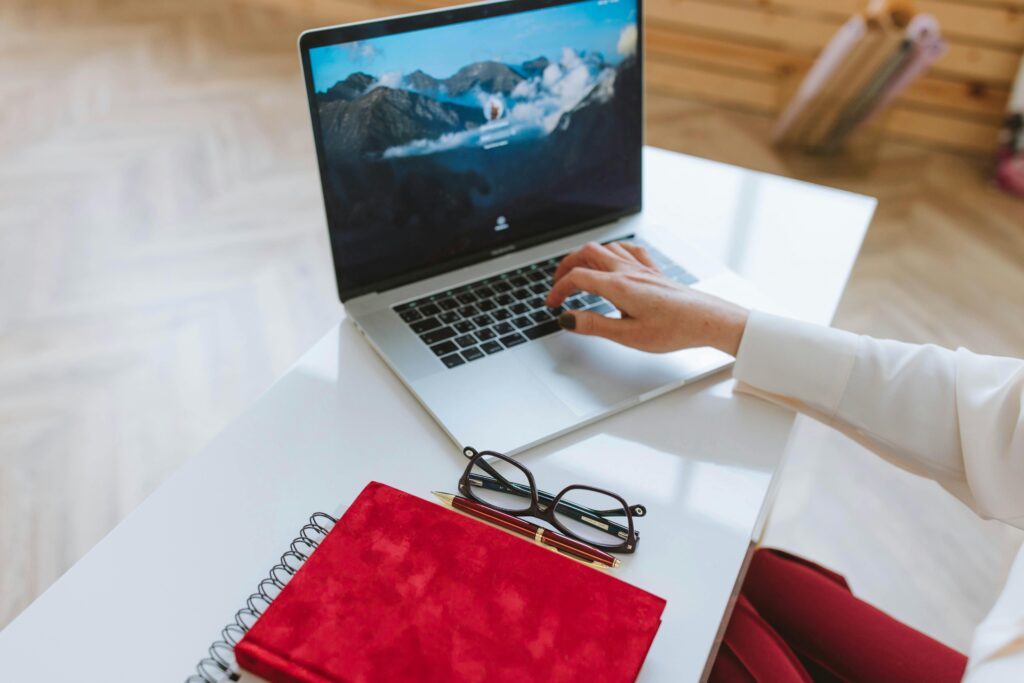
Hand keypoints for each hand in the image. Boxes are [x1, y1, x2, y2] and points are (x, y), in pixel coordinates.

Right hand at [545, 241, 749, 355]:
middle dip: (567, 265)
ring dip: (587, 257)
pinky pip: (629, 250)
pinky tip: (614, 260)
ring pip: (607, 248)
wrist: (708, 320)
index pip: (577, 278)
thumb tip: (567, 319)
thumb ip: (594, 325)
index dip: (558, 289)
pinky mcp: (655, 272)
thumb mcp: (628, 335)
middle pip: (588, 253)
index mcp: (619, 286)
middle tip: (558, 283)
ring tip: (579, 272)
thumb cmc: (675, 329)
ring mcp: (642, 268)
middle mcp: (628, 271)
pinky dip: (613, 252)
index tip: (552, 304)